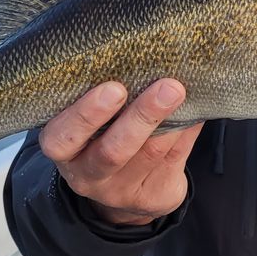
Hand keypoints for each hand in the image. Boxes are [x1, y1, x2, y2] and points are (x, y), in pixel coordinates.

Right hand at [39, 79, 203, 225]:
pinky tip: (195, 110)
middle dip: (142, 117)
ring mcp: (122, 192)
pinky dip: (186, 130)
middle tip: (167, 87)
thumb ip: (104, 99)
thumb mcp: (90, 125)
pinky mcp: (154, 198)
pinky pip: (175, 159)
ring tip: (181, 91)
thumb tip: (141, 57)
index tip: (114, 88)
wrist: (125, 192)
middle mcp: (88, 176)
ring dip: (171, 120)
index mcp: (64, 152)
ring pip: (151, 153)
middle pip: (113, 151)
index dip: (86, 114)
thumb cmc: (104, 138)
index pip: (62, 139)